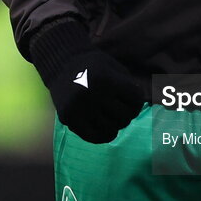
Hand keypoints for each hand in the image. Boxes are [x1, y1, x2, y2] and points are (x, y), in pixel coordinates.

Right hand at [30, 24, 145, 142]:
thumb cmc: (94, 64)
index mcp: (106, 79)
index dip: (137, 101)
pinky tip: (105, 129)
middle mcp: (92, 94)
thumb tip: (139, 107)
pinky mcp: (69, 119)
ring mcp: (79, 108)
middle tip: (122, 109)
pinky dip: (104, 136)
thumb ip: (128, 85)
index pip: (135, 100)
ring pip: (111, 129)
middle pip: (125, 116)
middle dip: (128, 114)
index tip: (132, 99)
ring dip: (116, 125)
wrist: (62, 63)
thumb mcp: (114, 67)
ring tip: (112, 118)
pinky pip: (94, 137)